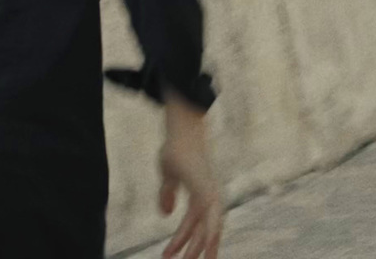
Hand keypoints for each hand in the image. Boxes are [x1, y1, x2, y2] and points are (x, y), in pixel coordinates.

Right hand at [159, 94, 222, 258]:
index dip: (189, 241)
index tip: (178, 256)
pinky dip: (199, 233)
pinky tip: (194, 246)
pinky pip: (203, 217)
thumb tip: (166, 214)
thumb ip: (168, 194)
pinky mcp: (204, 189)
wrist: (181, 130)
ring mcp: (208, 193)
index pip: (198, 224)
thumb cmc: (176, 149)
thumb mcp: (168, 176)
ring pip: (207, 227)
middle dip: (202, 250)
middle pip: (209, 230)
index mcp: (202, 195)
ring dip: (197, 246)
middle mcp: (209, 197)